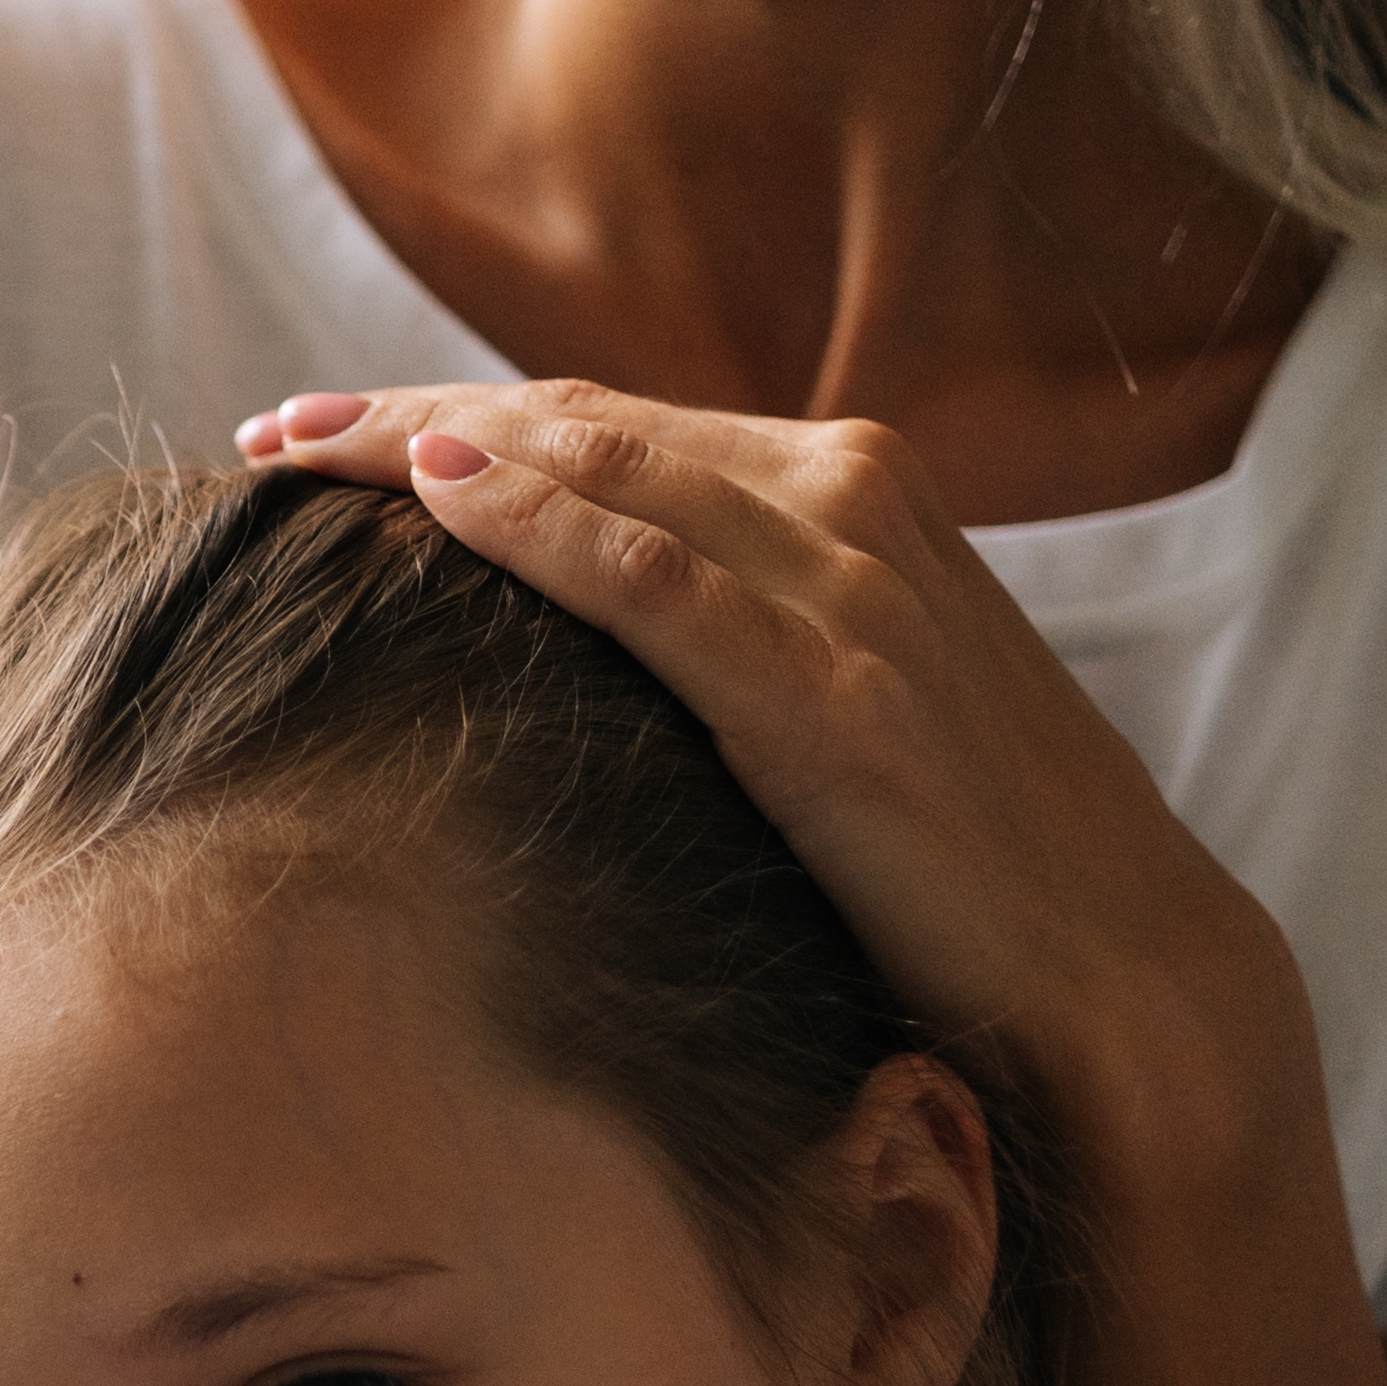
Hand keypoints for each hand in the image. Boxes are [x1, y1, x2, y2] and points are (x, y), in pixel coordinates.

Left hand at [236, 378, 1307, 1170]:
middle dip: (412, 421)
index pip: (612, 424)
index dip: (459, 419)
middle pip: (583, 427)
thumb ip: (730, 630)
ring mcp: (845, 586)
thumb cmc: (959, 853)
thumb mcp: (835, 699)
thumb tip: (582, 628)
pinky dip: (543, 529)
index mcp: (846, 489)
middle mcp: (848, 499)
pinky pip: (656, 581)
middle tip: (274, 436)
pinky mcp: (831, 689)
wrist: (1111, 966)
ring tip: (303, 455)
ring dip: (436, 452)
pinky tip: (437, 500)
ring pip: (604, 472)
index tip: (326, 436)